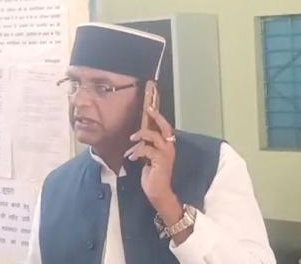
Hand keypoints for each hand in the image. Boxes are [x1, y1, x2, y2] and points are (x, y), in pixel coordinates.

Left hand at [125, 107, 182, 224]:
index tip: (149, 107)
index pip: (165, 128)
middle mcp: (169, 147)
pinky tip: (130, 157)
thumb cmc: (153, 176)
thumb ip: (147, 148)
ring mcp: (166, 153)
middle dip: (156, 117)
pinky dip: (137, 151)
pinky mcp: (160, 160)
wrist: (158, 192)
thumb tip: (137, 139)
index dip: (158, 117)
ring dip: (141, 136)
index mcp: (167, 146)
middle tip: (147, 109)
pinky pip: (147, 149)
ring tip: (131, 141)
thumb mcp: (149, 159)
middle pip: (164, 127)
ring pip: (154, 136)